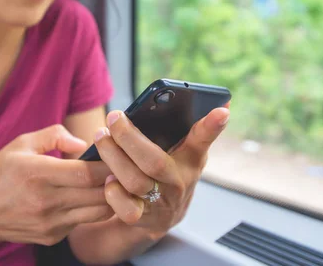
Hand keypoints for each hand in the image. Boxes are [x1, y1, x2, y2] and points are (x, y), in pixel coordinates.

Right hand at [0, 125, 113, 247]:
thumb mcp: (20, 144)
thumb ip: (54, 135)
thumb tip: (82, 143)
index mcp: (39, 174)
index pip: (87, 173)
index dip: (108, 164)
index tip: (115, 155)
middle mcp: (47, 201)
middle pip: (99, 194)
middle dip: (115, 181)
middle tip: (122, 168)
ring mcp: (51, 223)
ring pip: (98, 212)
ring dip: (109, 197)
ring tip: (109, 182)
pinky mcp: (53, 236)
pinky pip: (83, 221)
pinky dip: (91, 209)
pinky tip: (87, 197)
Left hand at [93, 105, 229, 233]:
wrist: (163, 214)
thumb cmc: (169, 170)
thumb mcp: (182, 150)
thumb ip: (189, 129)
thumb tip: (217, 102)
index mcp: (191, 159)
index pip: (203, 139)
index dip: (212, 126)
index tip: (222, 110)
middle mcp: (179, 182)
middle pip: (154, 161)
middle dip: (129, 138)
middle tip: (113, 117)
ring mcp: (162, 202)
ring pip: (135, 181)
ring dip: (113, 157)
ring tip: (101, 137)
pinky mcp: (144, 219)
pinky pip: (125, 208)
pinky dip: (112, 192)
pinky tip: (106, 177)